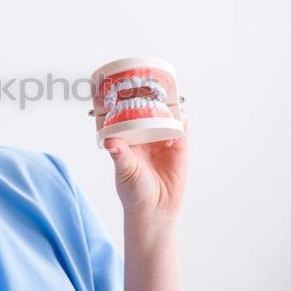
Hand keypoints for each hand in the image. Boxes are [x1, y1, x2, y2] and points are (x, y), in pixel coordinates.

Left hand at [92, 95, 188, 215]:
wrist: (155, 209)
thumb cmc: (134, 190)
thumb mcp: (125, 170)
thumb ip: (119, 155)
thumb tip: (109, 142)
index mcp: (128, 138)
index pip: (126, 115)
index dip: (125, 101)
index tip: (121, 86)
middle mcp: (145, 136)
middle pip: (147, 111)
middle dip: (148, 97)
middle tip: (146, 81)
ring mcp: (162, 140)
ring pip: (165, 116)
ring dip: (166, 104)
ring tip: (164, 91)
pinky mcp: (179, 147)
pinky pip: (181, 128)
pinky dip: (181, 118)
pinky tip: (180, 111)